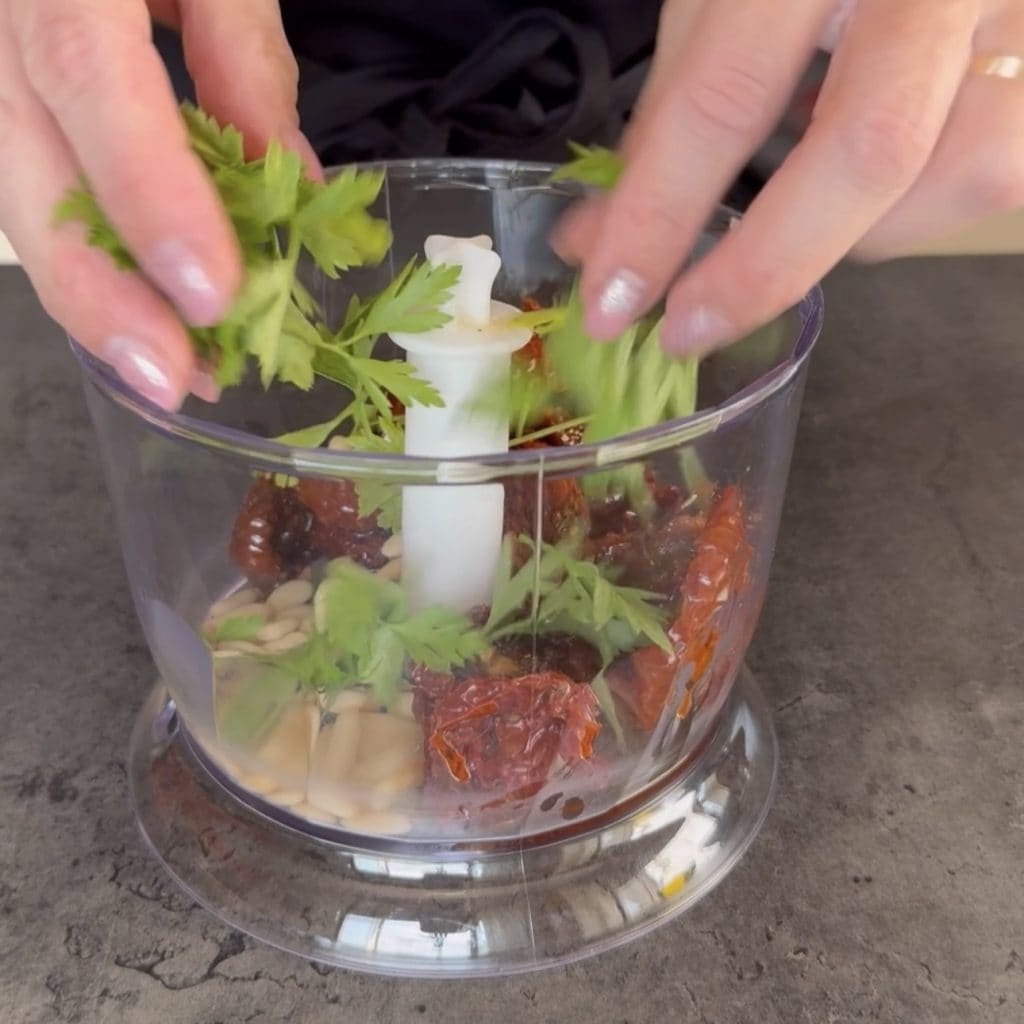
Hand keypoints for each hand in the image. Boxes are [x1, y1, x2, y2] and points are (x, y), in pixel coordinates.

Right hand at [0, 0, 317, 407]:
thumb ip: (243, 56)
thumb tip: (289, 183)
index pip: (83, 73)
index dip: (144, 193)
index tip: (212, 294)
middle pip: (17, 164)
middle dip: (99, 294)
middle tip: (175, 383)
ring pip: (12, 190)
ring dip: (92, 294)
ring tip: (171, 364)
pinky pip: (22, 176)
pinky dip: (83, 249)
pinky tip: (136, 303)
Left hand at [555, 0, 1023, 354]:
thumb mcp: (722, 6)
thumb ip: (665, 120)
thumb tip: (600, 244)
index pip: (727, 96)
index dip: (660, 213)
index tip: (610, 300)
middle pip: (870, 150)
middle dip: (763, 266)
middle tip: (686, 329)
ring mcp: (1014, 24)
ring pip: (949, 176)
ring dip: (847, 231)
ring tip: (800, 209)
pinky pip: (984, 176)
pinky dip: (905, 207)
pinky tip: (868, 178)